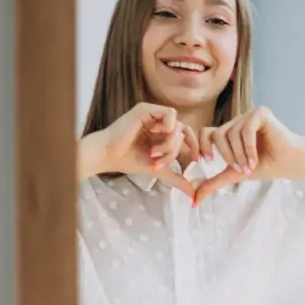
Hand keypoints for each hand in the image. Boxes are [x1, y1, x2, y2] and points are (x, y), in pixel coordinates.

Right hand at [78, 102, 195, 195]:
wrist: (107, 156)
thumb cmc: (127, 160)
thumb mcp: (158, 168)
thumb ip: (176, 178)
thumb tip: (194, 195)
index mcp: (161, 132)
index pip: (187, 134)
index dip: (195, 146)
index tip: (198, 160)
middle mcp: (158, 121)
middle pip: (183, 133)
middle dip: (174, 152)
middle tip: (159, 162)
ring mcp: (152, 114)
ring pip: (178, 126)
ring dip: (169, 144)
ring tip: (152, 154)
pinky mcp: (146, 109)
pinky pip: (171, 114)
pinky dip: (167, 129)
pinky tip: (152, 138)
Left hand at [193, 106, 301, 204]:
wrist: (290, 163)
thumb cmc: (267, 166)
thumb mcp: (235, 174)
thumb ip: (214, 183)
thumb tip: (194, 201)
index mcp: (230, 131)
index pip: (206, 132)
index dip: (203, 146)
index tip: (210, 161)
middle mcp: (237, 121)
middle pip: (218, 134)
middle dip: (227, 156)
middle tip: (240, 170)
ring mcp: (249, 115)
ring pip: (232, 133)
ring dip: (240, 154)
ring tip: (251, 167)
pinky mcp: (260, 113)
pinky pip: (246, 129)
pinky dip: (249, 147)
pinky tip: (255, 160)